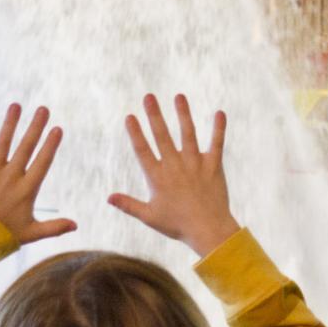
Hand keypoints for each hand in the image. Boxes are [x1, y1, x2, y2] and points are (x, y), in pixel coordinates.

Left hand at [0, 104, 75, 243]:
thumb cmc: (4, 236)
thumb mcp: (32, 233)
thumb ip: (54, 228)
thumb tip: (76, 225)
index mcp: (26, 190)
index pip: (42, 163)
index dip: (50, 145)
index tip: (58, 129)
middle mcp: (10, 178)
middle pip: (26, 148)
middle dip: (35, 127)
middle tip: (43, 109)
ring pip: (2, 143)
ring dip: (9, 123)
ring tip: (16, 105)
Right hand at [109, 94, 239, 255]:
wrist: (208, 230)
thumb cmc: (177, 225)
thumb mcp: (149, 216)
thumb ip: (128, 205)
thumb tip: (108, 197)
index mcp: (157, 177)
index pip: (143, 150)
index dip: (135, 133)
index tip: (130, 116)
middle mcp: (175, 166)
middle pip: (162, 136)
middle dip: (154, 115)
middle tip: (149, 96)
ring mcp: (195, 164)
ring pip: (188, 134)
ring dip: (183, 114)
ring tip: (179, 96)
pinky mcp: (213, 166)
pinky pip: (216, 143)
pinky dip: (219, 128)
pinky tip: (219, 112)